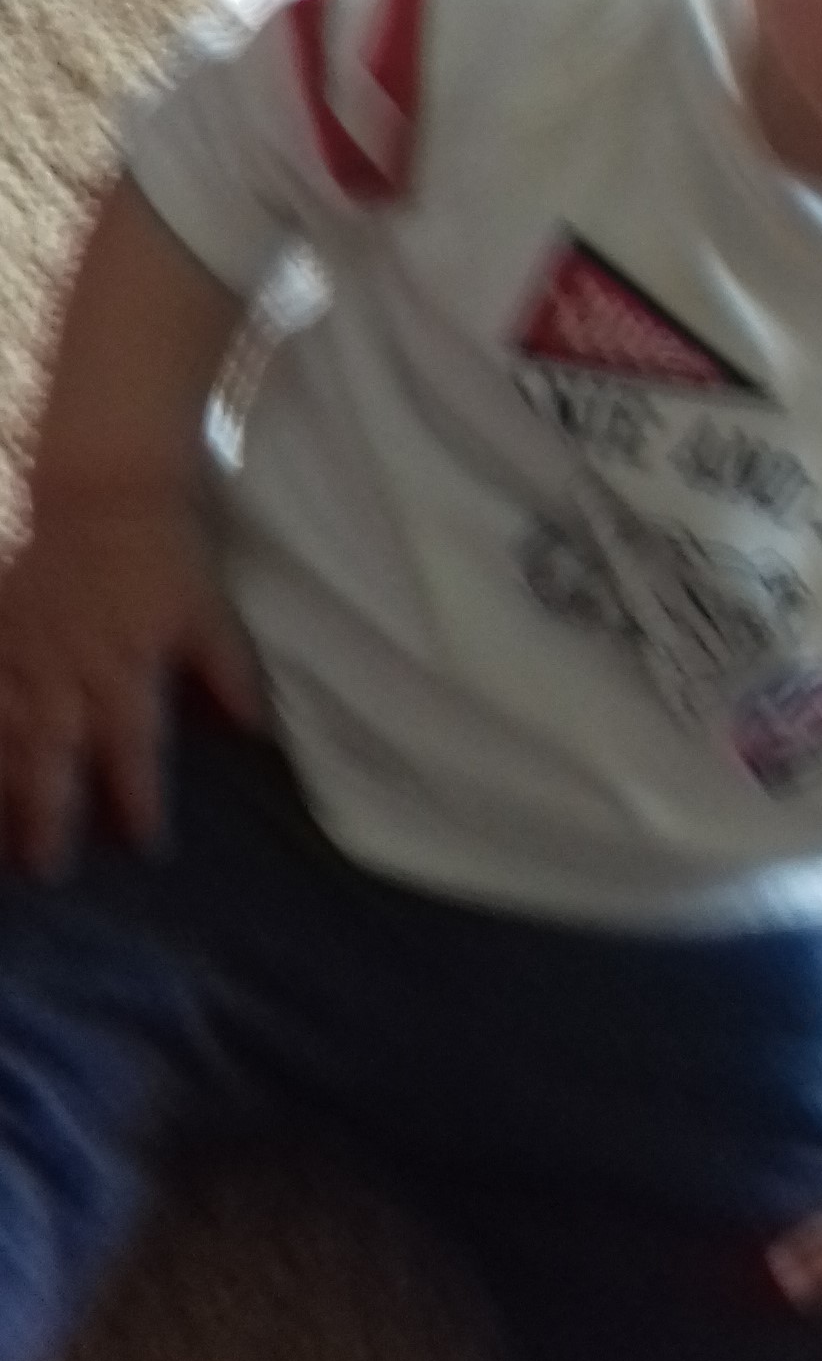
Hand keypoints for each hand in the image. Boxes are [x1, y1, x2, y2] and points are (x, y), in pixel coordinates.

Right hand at [0, 495, 264, 874]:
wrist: (100, 490)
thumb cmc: (164, 553)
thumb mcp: (208, 613)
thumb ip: (228, 675)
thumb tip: (256, 734)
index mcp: (127, 676)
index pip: (135, 756)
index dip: (141, 804)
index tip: (148, 846)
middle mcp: (69, 678)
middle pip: (54, 764)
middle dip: (50, 821)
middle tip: (48, 871)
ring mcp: (23, 659)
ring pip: (5, 740)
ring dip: (2, 791)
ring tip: (1, 843)